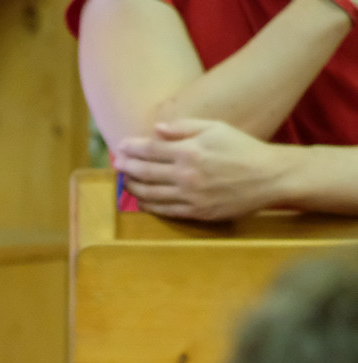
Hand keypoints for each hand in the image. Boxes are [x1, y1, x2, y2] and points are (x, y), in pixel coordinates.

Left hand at [115, 118, 293, 220]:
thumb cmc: (243, 148)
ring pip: (150, 194)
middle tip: (117, 164)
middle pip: (146, 172)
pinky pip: (165, 210)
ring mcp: (190, 196)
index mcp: (190, 151)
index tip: (120, 147)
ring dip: (133, 187)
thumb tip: (157, 129)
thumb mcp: (217, 128)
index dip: (132, 148)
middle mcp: (186, 174)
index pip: (151, 149)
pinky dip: (148, 206)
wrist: (269, 176)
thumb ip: (185, 127)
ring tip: (125, 181)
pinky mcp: (196, 212)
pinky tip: (141, 201)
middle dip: (128, 167)